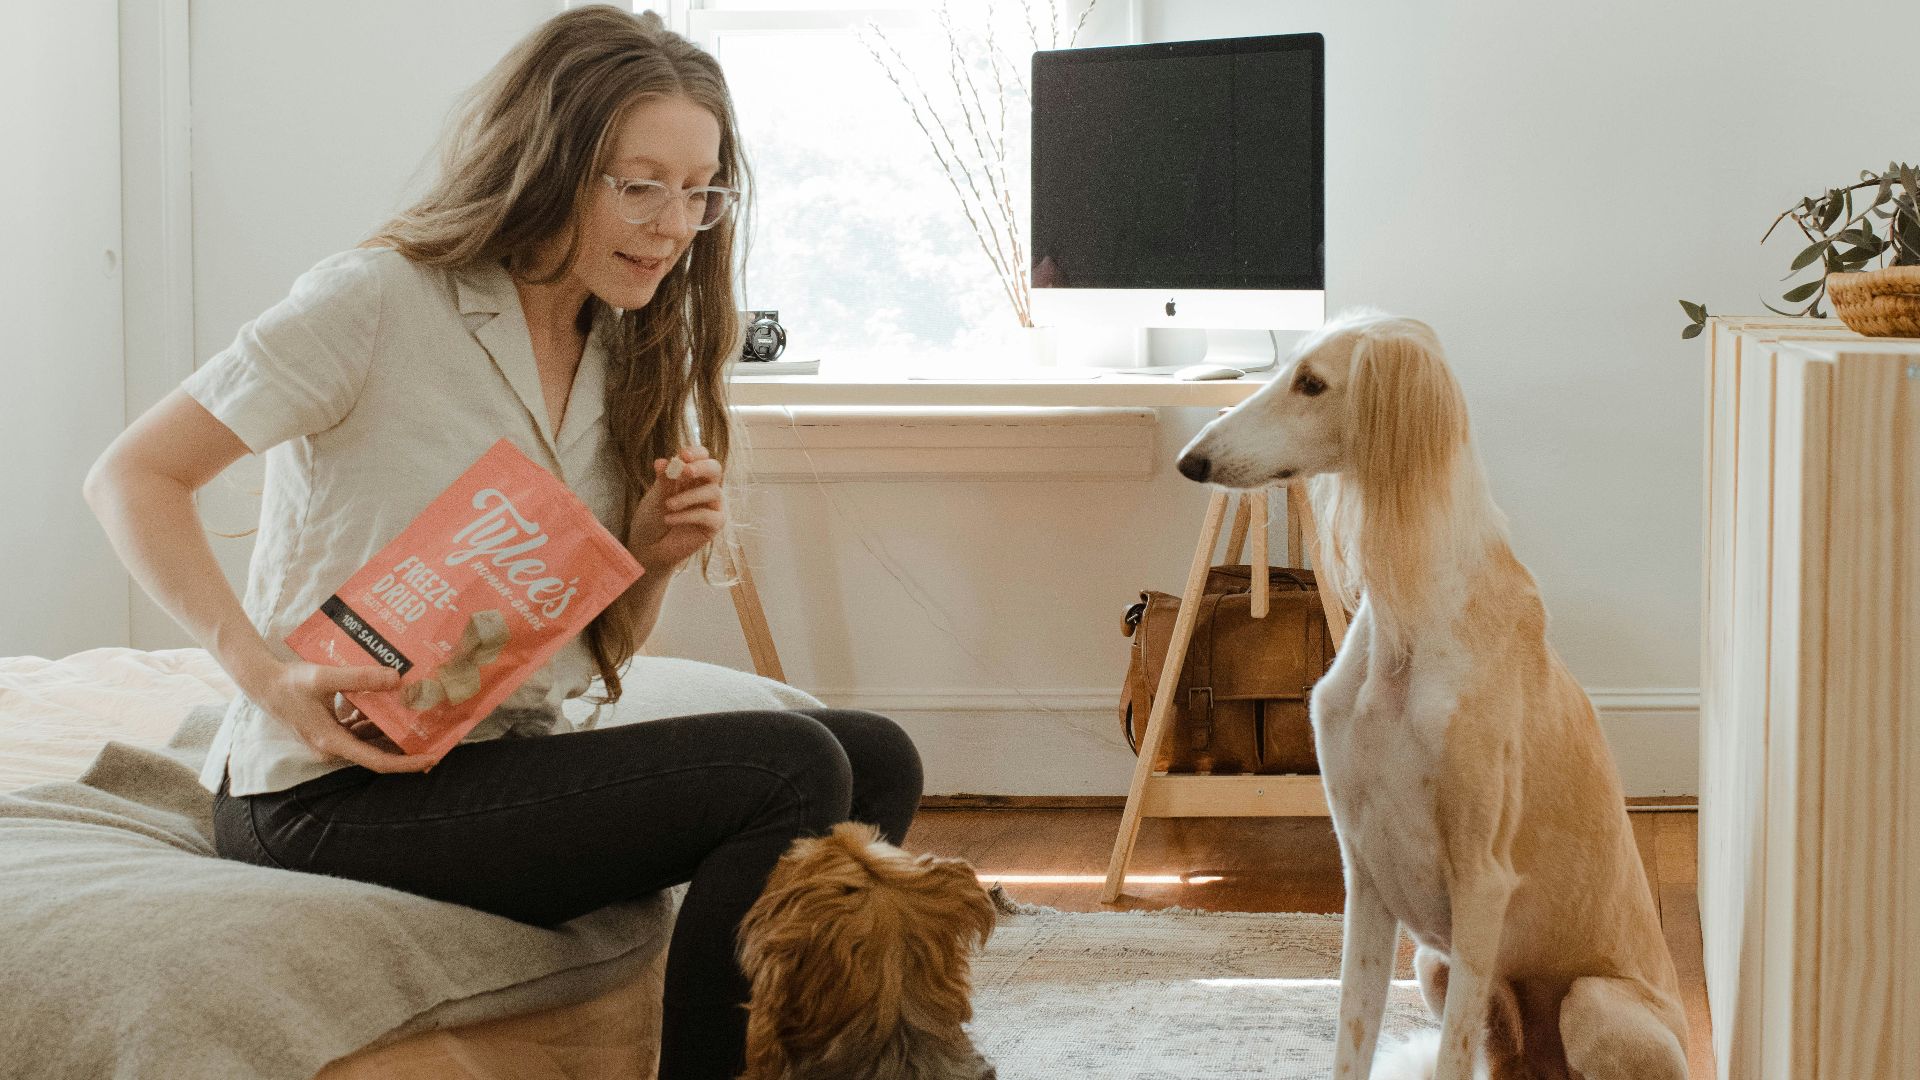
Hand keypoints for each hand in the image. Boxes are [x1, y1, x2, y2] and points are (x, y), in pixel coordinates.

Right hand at [252, 661, 438, 772]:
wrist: (262, 683)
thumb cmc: (290, 682)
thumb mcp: (325, 677)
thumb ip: (360, 678)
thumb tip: (397, 678)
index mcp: (332, 742)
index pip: (377, 761)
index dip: (406, 763)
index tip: (431, 758)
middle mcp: (332, 747)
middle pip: (377, 753)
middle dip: (406, 748)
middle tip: (437, 738)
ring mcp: (330, 740)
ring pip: (369, 741)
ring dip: (392, 732)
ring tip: (422, 721)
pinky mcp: (329, 731)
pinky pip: (359, 731)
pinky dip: (375, 721)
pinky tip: (391, 705)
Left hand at [627, 445, 726, 575]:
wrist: (647, 547)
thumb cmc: (651, 519)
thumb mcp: (654, 496)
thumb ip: (663, 480)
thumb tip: (662, 461)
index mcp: (690, 477)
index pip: (702, 457)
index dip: (695, 453)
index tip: (682, 455)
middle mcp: (703, 488)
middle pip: (715, 469)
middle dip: (702, 467)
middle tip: (685, 471)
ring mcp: (710, 506)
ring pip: (713, 492)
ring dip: (689, 496)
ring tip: (668, 505)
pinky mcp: (713, 525)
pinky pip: (708, 515)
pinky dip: (688, 515)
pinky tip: (669, 519)